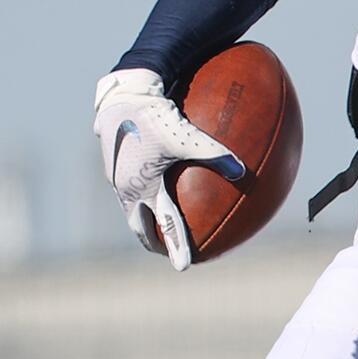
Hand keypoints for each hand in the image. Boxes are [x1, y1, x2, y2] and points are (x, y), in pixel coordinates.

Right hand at [92, 68, 244, 270]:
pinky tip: (154, 177)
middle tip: (162, 249)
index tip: (183, 266)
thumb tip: (244, 172)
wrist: (122, 92)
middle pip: (138, 222)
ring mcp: (116, 173)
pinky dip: (142, 188)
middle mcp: (125, 186)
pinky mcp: (113, 157)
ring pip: (131, 202)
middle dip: (151, 238)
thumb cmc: (154, 115)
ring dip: (143, 215)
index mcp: (142, 188)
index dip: (174, 248)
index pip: (163, 226)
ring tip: (155, 222)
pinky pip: (131, 180)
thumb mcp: (189, 136)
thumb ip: (217, 155)